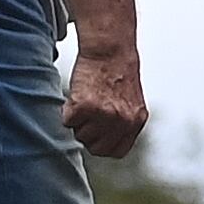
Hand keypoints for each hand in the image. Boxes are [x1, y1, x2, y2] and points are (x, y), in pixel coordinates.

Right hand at [61, 39, 147, 157]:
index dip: (103, 144)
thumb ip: (123, 123)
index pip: (116, 152)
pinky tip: (77, 96)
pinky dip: (67, 110)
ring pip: (80, 135)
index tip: (97, 133)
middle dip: (88, 134)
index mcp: (136, 122)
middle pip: (95, 147)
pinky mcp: (84, 106)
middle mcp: (122, 121)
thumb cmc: (118, 74)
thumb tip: (107, 142)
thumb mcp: (131, 102)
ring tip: (86, 101)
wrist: (110, 51)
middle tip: (89, 115)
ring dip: (78, 122)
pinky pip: (67, 121)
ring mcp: (104, 115)